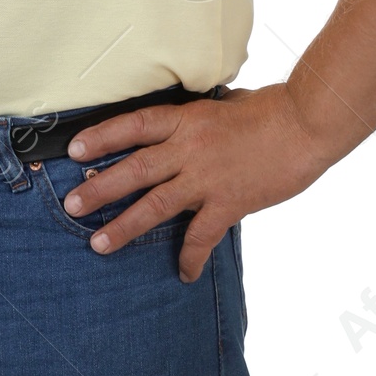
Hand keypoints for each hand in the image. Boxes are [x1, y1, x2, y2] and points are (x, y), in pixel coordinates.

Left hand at [61, 84, 333, 283]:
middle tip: (71, 205)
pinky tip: (183, 273)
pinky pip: (202, 235)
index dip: (101, 137)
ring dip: (125, 226)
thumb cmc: (268, 109)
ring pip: (156, 205)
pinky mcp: (230, 203)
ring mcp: (207, 178)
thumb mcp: (221, 103)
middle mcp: (189, 148)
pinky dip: (190, 256)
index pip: (132, 126)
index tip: (73, 150)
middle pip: (134, 169)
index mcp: (185, 119)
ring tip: (99, 243)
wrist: (304, 125)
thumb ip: (196, 117)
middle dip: (99, 188)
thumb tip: (182, 120)